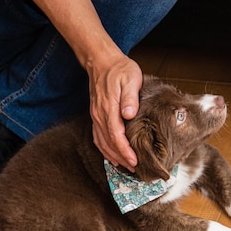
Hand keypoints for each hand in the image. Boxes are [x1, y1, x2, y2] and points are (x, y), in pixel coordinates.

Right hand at [88, 53, 141, 171]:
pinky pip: (97, 137)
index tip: (134, 161)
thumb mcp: (131, 79)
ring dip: (113, 156)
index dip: (125, 151)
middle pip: (109, 143)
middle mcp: (100, 115)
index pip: (116, 135)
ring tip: (126, 166)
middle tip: (134, 169)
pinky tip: (112, 156)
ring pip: (102, 142)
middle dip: (121, 158)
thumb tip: (129, 114)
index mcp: (109, 107)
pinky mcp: (96, 115)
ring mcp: (96, 116)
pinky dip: (104, 149)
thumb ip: (130, 97)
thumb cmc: (120, 69)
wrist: (102, 61)